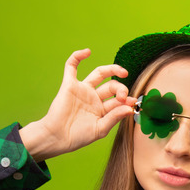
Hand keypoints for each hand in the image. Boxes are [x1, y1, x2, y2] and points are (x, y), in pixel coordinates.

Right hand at [21, 48, 135, 160]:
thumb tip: (130, 108)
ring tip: (122, 72)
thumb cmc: (77, 137)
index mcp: (102, 109)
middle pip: (112, 86)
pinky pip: (71, 66)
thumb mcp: (100, 129)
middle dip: (121, 89)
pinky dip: (77, 56)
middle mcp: (94, 98)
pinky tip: (87, 52)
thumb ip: (114, 117)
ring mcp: (82, 90)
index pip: (118, 100)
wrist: (57, 137)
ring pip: (99, 73)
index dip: (127, 99)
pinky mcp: (69, 84)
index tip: (132, 102)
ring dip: (112, 69)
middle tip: (123, 96)